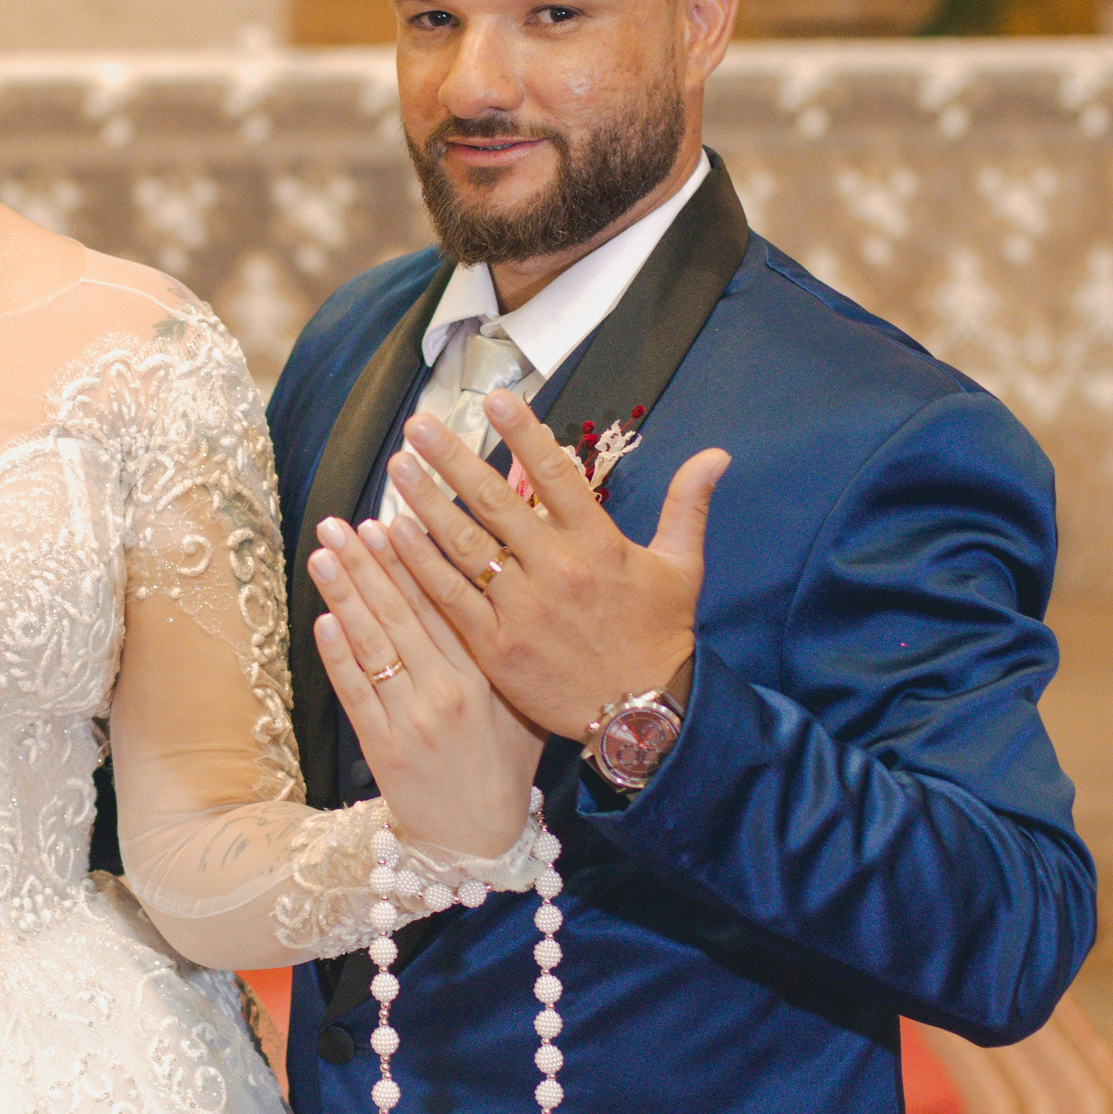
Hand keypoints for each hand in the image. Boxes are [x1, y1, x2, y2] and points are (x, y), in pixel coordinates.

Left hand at [308, 514, 546, 859]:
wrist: (477, 841)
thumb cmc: (503, 768)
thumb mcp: (522, 707)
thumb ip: (506, 654)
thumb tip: (494, 590)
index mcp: (486, 677)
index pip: (443, 604)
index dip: (412, 560)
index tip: (388, 521)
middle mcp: (449, 692)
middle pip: (401, 614)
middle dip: (367, 564)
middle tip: (340, 525)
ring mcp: (412, 719)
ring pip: (373, 644)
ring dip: (344, 595)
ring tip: (323, 555)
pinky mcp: (382, 746)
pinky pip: (356, 691)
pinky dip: (338, 655)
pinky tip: (324, 619)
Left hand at [382, 392, 727, 738]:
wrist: (641, 715)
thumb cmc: (660, 636)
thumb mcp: (682, 567)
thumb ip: (688, 505)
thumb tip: (717, 453)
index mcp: (598, 543)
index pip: (556, 474)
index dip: (523, 434)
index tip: (494, 398)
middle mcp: (556, 568)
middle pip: (495, 501)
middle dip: (452, 457)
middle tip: (418, 424)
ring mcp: (522, 607)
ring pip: (464, 544)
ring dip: (426, 501)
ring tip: (398, 467)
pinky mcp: (496, 645)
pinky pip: (450, 597)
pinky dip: (421, 564)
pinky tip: (395, 534)